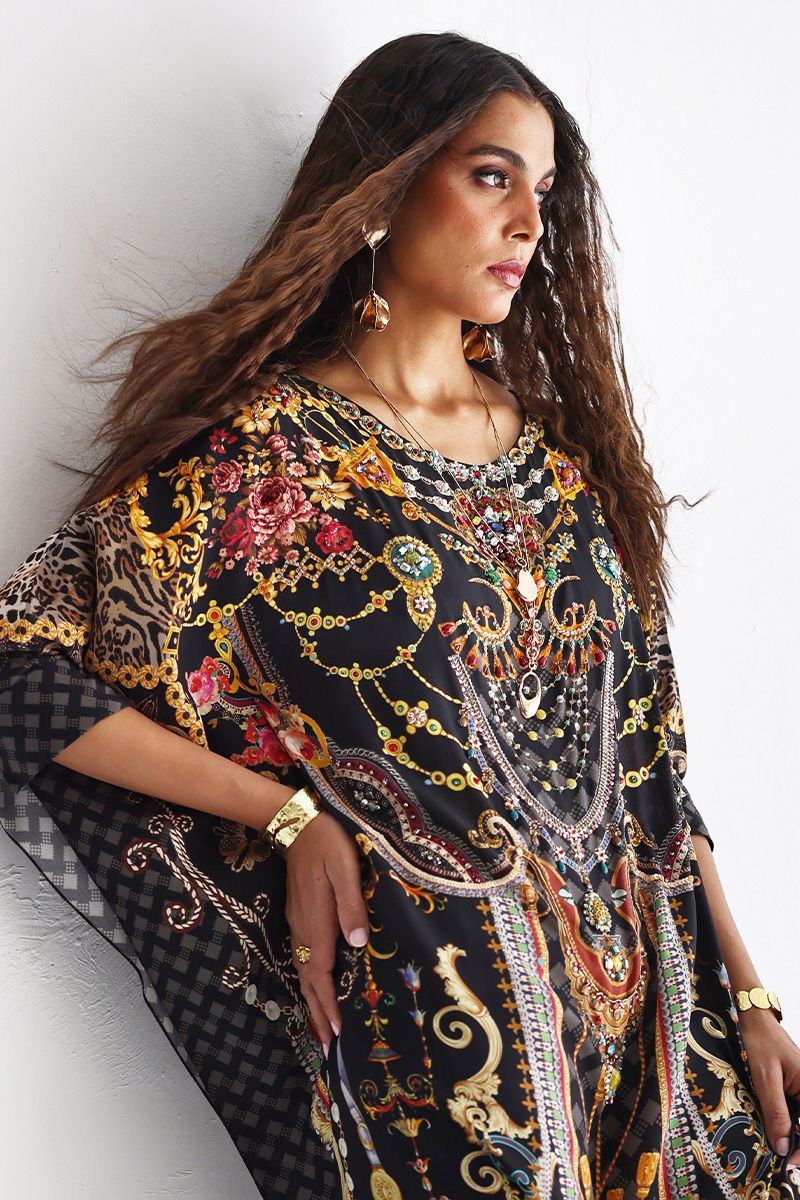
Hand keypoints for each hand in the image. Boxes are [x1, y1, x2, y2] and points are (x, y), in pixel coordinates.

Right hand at [284, 810, 368, 1056]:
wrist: (295, 821)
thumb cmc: (327, 842)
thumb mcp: (345, 869)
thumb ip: (352, 905)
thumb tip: (357, 944)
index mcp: (317, 921)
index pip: (319, 973)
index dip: (327, 1005)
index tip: (336, 1034)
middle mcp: (304, 928)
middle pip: (308, 980)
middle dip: (317, 1013)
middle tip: (327, 1046)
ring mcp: (298, 921)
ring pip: (303, 970)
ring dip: (312, 999)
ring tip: (322, 1025)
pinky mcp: (299, 913)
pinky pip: (302, 956)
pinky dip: (309, 979)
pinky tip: (317, 983)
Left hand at [737, 1008, 799, 1169]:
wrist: (750, 1016)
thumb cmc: (757, 1040)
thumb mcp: (764, 1077)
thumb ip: (776, 1112)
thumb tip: (783, 1146)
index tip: (790, 1163)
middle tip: (784, 1161)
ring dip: (794, 1136)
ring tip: (778, 1148)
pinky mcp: (794, 1087)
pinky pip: (795, 1111)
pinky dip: (788, 1123)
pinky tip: (776, 1131)